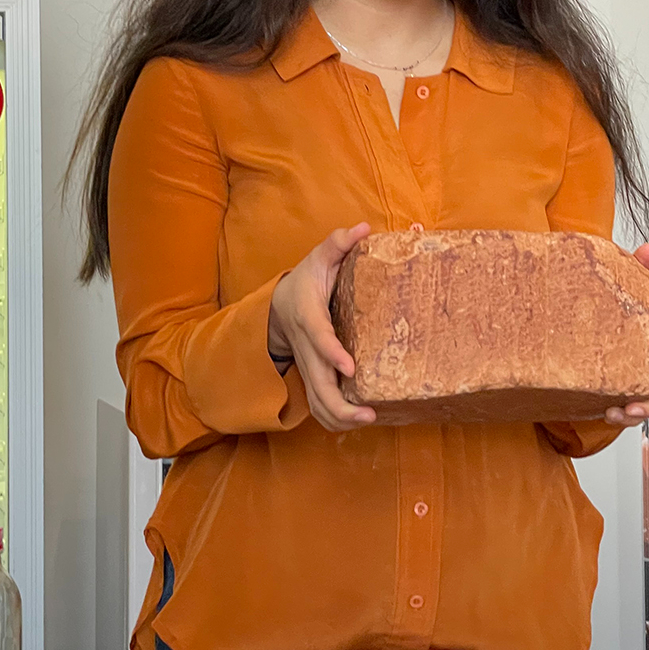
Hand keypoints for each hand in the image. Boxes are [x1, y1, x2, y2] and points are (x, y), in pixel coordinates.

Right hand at [268, 223, 377, 431]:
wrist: (279, 306)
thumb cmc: (306, 281)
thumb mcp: (320, 258)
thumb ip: (339, 244)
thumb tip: (363, 228)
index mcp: (308, 317)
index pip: (318, 338)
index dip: (332, 354)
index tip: (350, 368)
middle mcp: (306, 347)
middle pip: (316, 383)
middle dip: (340, 404)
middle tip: (370, 414)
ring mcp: (307, 366)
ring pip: (315, 402)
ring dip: (338, 418)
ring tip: (368, 421)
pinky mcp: (312, 376)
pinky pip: (318, 406)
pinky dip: (335, 419)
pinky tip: (359, 421)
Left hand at [605, 243, 648, 427]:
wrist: (581, 313)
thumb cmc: (612, 299)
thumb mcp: (626, 282)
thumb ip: (638, 266)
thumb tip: (647, 249)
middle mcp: (645, 357)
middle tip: (631, 408)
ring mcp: (631, 374)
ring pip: (643, 400)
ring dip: (631, 413)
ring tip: (612, 414)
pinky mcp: (614, 386)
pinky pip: (623, 404)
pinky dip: (617, 413)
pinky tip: (602, 412)